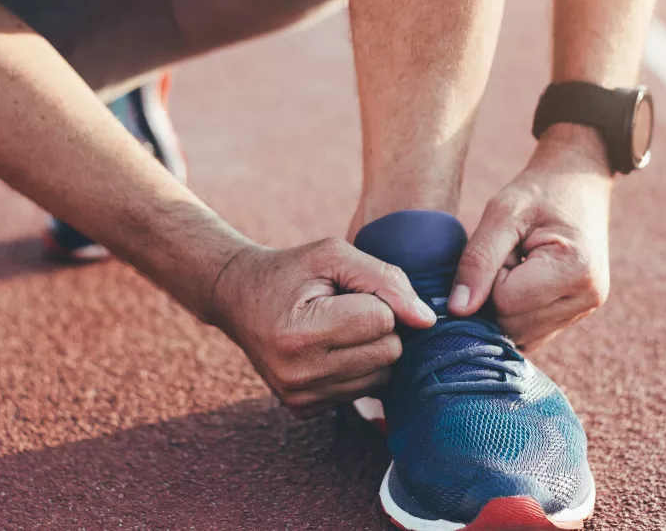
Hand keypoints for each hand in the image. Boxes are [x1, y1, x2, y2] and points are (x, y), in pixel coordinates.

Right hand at [211, 238, 436, 417]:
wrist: (237, 297)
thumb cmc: (290, 271)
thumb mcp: (333, 256)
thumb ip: (386, 280)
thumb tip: (427, 320)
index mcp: (300, 334)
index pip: (382, 321)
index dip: (376, 298)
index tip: (347, 291)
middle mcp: (298, 374)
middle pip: (388, 352)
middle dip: (379, 325)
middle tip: (344, 307)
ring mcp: (300, 397)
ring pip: (382, 377)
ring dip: (371, 348)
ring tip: (337, 327)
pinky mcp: (303, 409)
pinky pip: (363, 391)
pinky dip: (356, 367)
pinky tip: (329, 348)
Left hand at [450, 124, 612, 349]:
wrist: (578, 182)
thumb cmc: (538, 191)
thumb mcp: (501, 213)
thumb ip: (477, 261)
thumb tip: (457, 310)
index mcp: (576, 270)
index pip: (505, 302)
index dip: (490, 277)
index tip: (505, 247)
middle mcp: (588, 299)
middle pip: (512, 326)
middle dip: (496, 295)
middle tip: (510, 256)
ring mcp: (585, 311)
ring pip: (519, 336)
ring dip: (504, 307)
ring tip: (519, 266)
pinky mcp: (575, 316)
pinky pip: (530, 335)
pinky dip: (515, 315)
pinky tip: (522, 283)